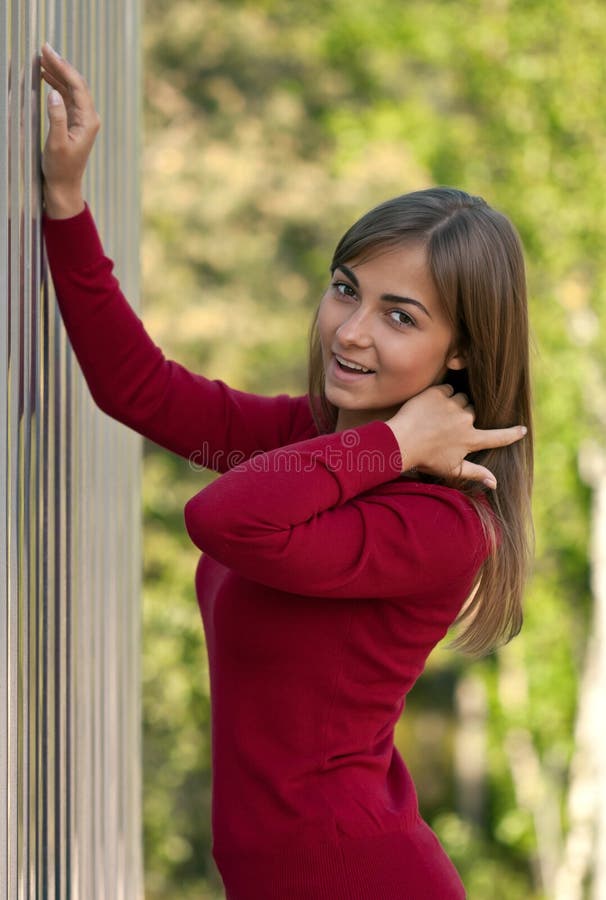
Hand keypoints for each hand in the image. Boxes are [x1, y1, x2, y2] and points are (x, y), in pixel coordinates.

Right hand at [40, 43, 99, 216]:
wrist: (64, 186)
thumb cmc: (60, 169)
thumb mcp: (56, 144)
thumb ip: (56, 118)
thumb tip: (54, 94)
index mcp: (88, 121)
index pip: (77, 86)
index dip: (63, 66)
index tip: (47, 51)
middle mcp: (88, 119)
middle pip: (76, 84)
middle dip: (60, 65)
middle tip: (43, 48)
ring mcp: (82, 121)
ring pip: (71, 90)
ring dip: (57, 73)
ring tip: (42, 59)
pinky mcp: (74, 124)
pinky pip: (67, 98)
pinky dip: (56, 85)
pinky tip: (46, 77)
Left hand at [385, 384, 526, 488]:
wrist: (400, 442)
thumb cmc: (425, 459)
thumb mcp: (452, 470)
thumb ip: (476, 473)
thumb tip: (496, 484)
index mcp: (470, 439)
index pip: (497, 437)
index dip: (511, 434)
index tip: (522, 430)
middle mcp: (466, 421)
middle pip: (474, 411)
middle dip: (464, 415)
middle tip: (445, 427)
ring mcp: (452, 406)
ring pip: (461, 398)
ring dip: (453, 404)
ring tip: (437, 417)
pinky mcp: (438, 393)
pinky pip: (446, 389)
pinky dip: (439, 395)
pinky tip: (429, 407)